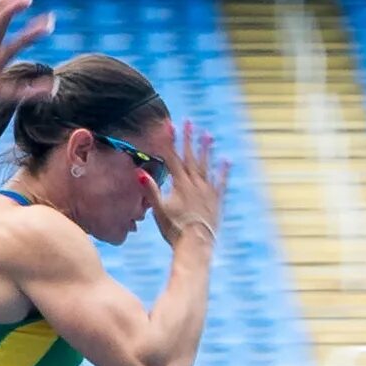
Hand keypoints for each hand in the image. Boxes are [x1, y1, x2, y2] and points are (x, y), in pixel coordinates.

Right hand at [147, 119, 229, 247]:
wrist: (196, 243)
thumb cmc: (174, 228)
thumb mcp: (158, 210)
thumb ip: (150, 190)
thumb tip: (139, 172)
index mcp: (180, 184)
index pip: (173, 158)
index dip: (170, 140)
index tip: (168, 125)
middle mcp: (195, 184)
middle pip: (190, 157)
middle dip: (188, 138)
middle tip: (188, 122)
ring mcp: (207, 191)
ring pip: (206, 165)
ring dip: (206, 149)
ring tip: (207, 134)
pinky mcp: (216, 200)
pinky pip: (221, 181)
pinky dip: (223, 170)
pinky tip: (226, 160)